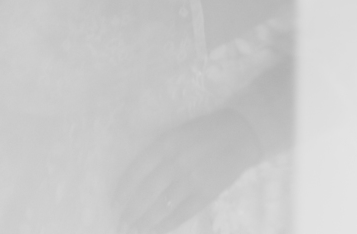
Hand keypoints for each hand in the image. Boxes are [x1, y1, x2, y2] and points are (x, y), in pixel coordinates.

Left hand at [112, 109, 265, 232]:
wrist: (241, 133)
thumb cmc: (205, 133)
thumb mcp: (177, 133)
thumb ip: (156, 152)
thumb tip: (132, 178)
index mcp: (167, 143)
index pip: (137, 171)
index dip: (123, 190)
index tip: (114, 203)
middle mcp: (177, 161)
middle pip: (146, 192)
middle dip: (130, 210)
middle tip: (120, 222)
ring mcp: (193, 178)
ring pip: (161, 206)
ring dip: (144, 221)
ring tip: (133, 229)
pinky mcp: (207, 192)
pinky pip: (182, 212)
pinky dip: (166, 224)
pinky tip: (155, 230)